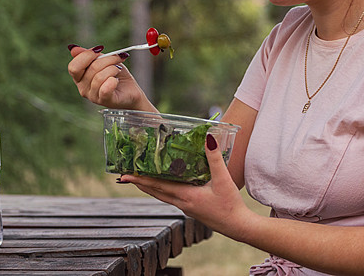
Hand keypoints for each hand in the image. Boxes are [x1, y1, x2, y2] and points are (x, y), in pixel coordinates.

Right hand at [67, 45, 150, 109]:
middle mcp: (83, 88)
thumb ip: (90, 55)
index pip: (73, 66)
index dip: (86, 55)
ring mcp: (93, 96)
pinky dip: (113, 81)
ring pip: (99, 77)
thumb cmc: (117, 75)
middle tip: (118, 58)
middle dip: (107, 59)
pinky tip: (116, 80)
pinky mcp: (105, 101)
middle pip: (91, 68)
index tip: (99, 49)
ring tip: (118, 71)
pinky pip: (105, 89)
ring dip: (113, 69)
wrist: (131, 90)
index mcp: (79, 77)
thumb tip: (73, 49)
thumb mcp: (104, 60)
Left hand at [121, 134, 254, 239]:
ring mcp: (186, 207)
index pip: (157, 186)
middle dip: (140, 183)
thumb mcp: (223, 179)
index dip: (140, 180)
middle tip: (124, 176)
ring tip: (139, 180)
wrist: (238, 226)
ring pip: (162, 196)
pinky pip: (171, 198)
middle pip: (155, 192)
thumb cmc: (230, 204)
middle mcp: (181, 203)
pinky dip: (162, 191)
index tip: (125, 176)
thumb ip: (214, 158)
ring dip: (150, 188)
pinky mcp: (191, 209)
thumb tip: (208, 138)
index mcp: (185, 195)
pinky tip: (165, 186)